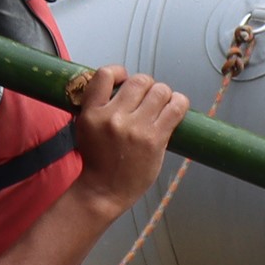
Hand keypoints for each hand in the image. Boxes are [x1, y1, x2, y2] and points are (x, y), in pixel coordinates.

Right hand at [67, 65, 187, 214]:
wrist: (104, 191)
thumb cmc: (97, 160)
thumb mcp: (85, 128)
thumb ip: (98, 106)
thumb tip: (121, 85)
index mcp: (92, 113)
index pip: (105, 74)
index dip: (119, 72)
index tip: (124, 81)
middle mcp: (113, 118)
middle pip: (139, 81)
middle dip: (146, 86)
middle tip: (147, 99)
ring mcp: (135, 129)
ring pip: (160, 91)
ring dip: (164, 94)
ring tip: (162, 105)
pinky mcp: (155, 139)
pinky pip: (175, 107)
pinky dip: (179, 103)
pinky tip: (175, 107)